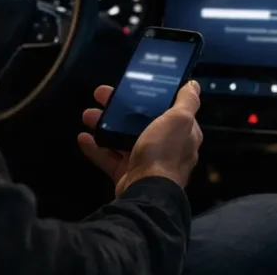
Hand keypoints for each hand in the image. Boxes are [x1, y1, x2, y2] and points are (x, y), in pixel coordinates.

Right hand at [78, 80, 202, 195]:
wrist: (146, 191)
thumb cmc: (164, 151)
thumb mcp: (180, 120)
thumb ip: (187, 101)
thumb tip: (193, 85)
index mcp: (182, 134)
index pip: (170, 110)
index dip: (153, 97)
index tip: (135, 85)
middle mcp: (166, 148)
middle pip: (141, 122)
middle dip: (120, 109)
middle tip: (102, 95)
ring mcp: (145, 162)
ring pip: (123, 138)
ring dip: (105, 125)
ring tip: (88, 115)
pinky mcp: (127, 174)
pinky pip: (110, 158)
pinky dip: (96, 148)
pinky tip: (83, 137)